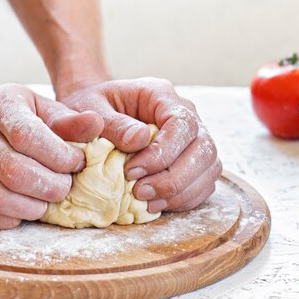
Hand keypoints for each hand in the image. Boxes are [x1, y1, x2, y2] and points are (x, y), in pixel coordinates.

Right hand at [0, 84, 103, 228]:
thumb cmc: (14, 115)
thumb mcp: (40, 107)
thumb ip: (68, 120)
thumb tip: (97, 125)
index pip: (27, 136)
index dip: (59, 156)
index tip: (78, 162)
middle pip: (15, 172)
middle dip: (51, 186)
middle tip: (67, 186)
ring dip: (32, 207)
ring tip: (49, 199)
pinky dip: (7, 219)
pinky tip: (25, 209)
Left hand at [59, 78, 221, 212]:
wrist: (93, 116)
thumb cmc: (91, 110)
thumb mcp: (88, 108)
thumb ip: (110, 122)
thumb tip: (139, 139)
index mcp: (161, 94)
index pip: (182, 123)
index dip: (162, 153)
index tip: (131, 172)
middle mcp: (186, 113)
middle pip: (204, 148)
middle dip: (174, 178)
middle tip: (140, 192)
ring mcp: (194, 137)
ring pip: (210, 167)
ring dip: (182, 191)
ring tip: (148, 203)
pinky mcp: (194, 160)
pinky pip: (204, 183)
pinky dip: (185, 199)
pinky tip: (157, 204)